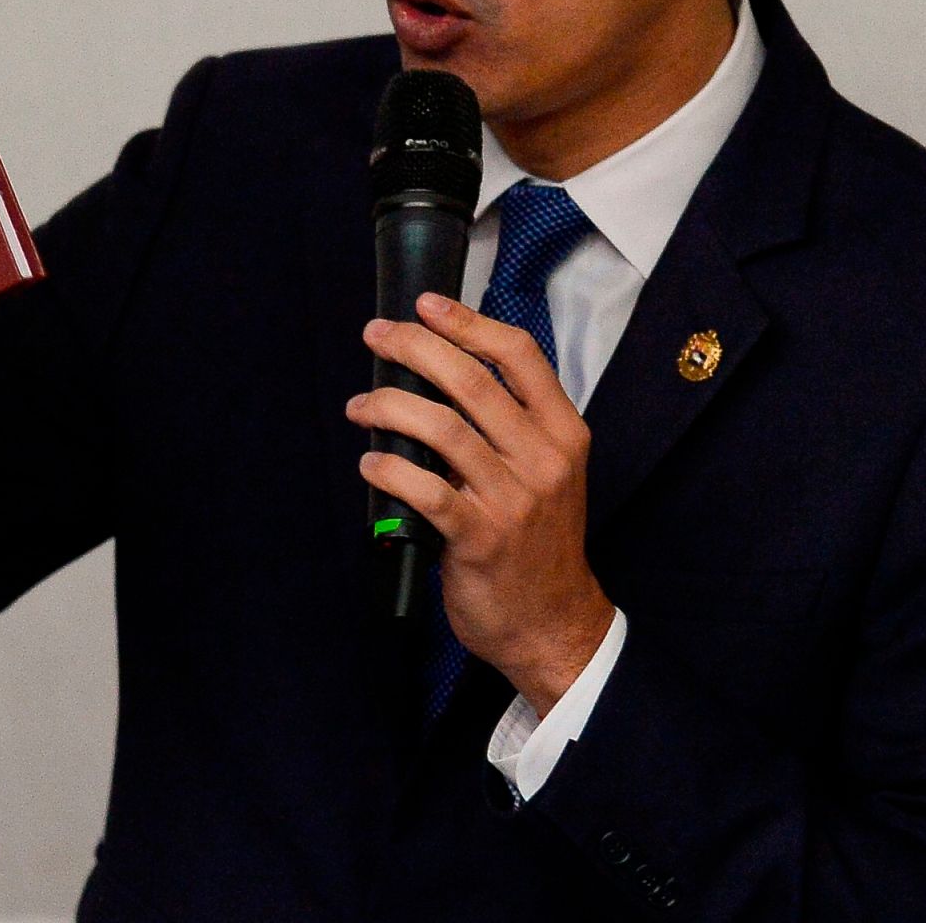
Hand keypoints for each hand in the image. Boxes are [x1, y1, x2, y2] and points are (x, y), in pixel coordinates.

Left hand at [350, 291, 614, 714]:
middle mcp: (543, 459)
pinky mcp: (479, 539)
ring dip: (388, 408)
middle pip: (471, 382)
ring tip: (361, 406)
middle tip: (375, 336)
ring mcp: (512, 499)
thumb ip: (511, 425)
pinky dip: (387, 470)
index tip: (427, 305)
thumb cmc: (538, 541)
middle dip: (414, 349)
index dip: (468, 324)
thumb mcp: (548, 473)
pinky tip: (370, 464)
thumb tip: (440, 371)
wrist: (553, 621)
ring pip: (440, 429)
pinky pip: (423, 490)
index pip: (519, 356)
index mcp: (564, 433)